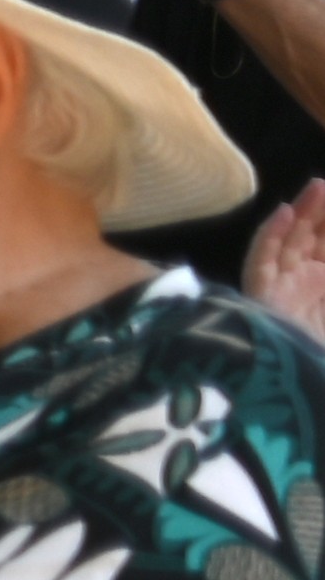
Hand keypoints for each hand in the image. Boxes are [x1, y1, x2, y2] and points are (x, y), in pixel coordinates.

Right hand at [255, 190, 324, 345]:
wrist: (306, 390)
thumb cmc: (321, 351)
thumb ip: (324, 267)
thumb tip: (324, 255)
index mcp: (321, 288)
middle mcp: (301, 286)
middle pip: (309, 241)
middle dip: (320, 214)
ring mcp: (280, 290)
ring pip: (288, 244)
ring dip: (302, 215)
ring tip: (316, 189)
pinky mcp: (261, 296)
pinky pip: (262, 261)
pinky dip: (270, 237)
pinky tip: (284, 215)